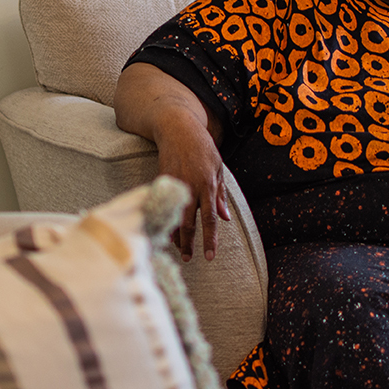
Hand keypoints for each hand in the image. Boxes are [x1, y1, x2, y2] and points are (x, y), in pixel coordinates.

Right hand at [155, 120, 230, 261]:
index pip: (210, 219)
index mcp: (208, 184)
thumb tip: (225, 218)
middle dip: (189, 243)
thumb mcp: (218, 168)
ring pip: (175, 215)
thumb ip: (221, 194)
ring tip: (178, 248)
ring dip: (176, 234)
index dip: (210, 239)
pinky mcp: (163, 180)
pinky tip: (168, 229)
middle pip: (190, 222)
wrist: (178, 129)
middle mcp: (192, 186)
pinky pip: (166, 204)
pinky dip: (167, 218)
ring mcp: (176, 184)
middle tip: (188, 259)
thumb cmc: (202, 147)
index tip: (209, 256)